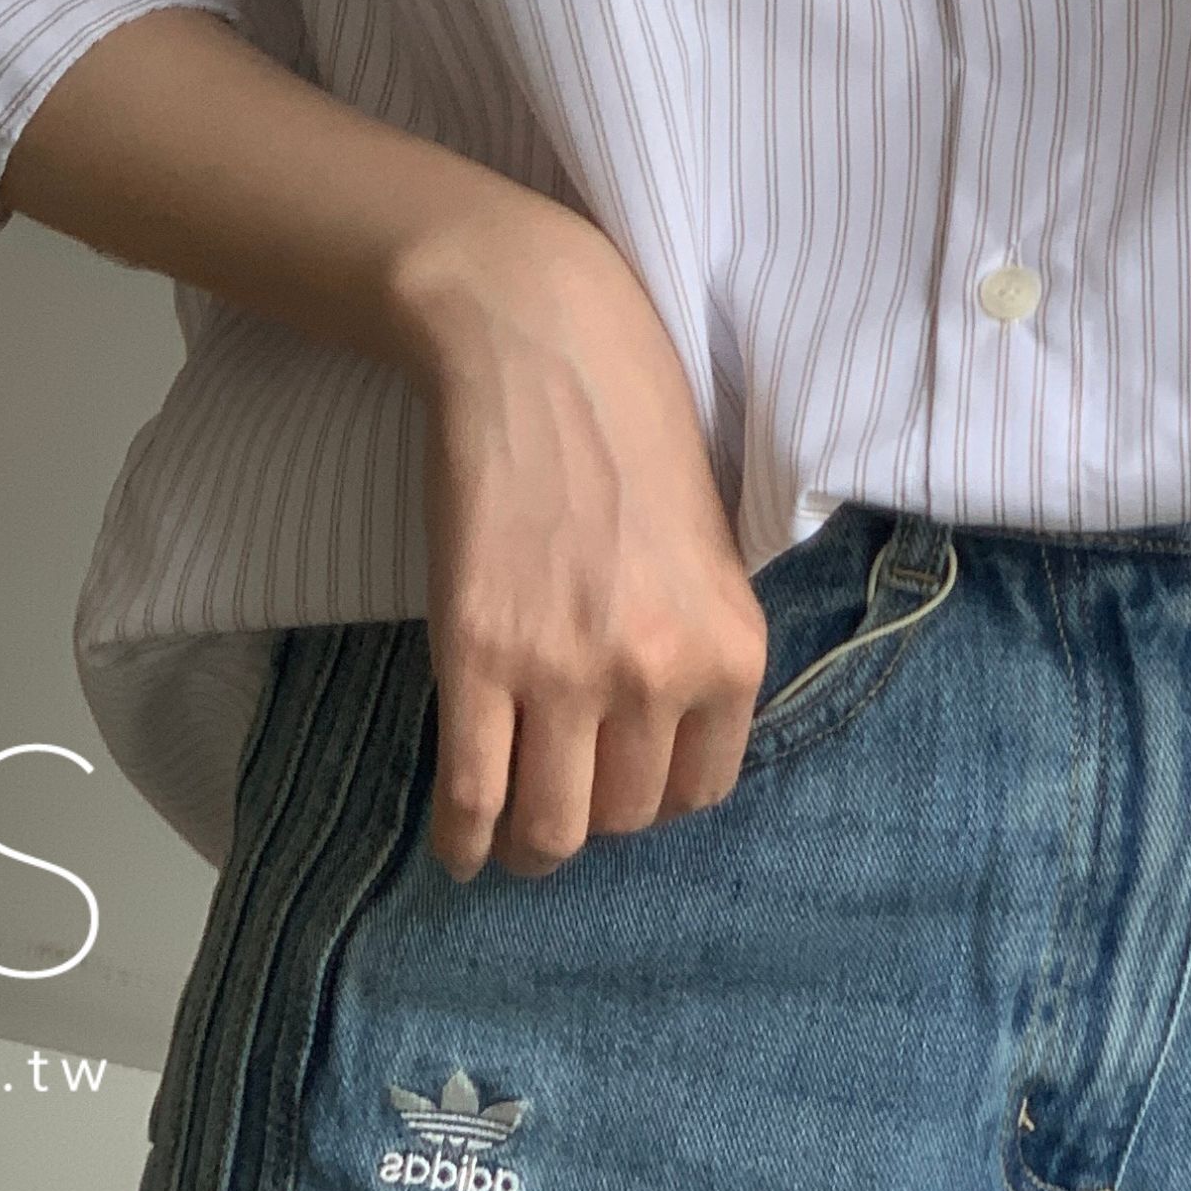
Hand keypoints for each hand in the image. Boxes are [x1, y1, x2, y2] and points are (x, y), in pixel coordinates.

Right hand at [378, 194, 771, 880]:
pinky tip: (459, 844)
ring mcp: (565, 671)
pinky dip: (462, 840)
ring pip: (550, 828)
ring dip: (530, 844)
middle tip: (560, 792)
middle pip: (622, 817)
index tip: (621, 780)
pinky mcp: (477, 656)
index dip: (653, 795)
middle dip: (591, 816)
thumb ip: (698, 641)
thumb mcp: (709, 544)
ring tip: (512, 830)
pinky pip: (472, 796)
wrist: (541, 346)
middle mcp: (658, 674)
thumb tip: (667, 732)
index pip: (700, 791)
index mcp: (730, 648)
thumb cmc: (632, 424)